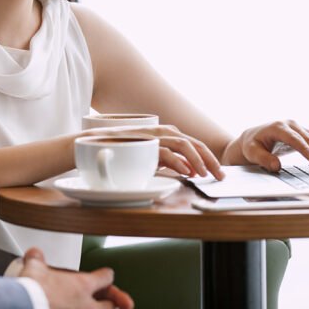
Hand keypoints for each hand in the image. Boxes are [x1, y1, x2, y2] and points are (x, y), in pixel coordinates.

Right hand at [20, 248, 133, 308]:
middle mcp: (86, 306)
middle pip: (111, 304)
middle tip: (109, 300)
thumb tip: (34, 254)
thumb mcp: (34, 268)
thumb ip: (37, 259)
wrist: (23, 306)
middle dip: (111, 302)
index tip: (105, 276)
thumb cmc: (32, 292)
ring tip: (100, 308)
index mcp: (82, 285)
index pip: (106, 277)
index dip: (105, 275)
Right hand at [83, 125, 223, 180]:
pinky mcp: (140, 144)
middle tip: (221, 175)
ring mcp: (151, 137)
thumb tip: (188, 169)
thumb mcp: (146, 157)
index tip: (217, 171)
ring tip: (206, 175)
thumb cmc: (117, 153)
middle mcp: (160, 132)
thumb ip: (166, 160)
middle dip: (210, 159)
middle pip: (193, 143)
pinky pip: (164, 152)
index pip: (192, 143)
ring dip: (198, 160)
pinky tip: (187, 172)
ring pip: (183, 145)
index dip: (208, 157)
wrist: (88, 145)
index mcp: (163, 134)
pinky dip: (178, 162)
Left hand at [223, 120, 308, 172]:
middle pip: (308, 139)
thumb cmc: (252, 145)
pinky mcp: (303, 134)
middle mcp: (290, 125)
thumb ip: (263, 158)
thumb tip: (276, 166)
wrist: (253, 138)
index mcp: (277, 127)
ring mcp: (298, 128)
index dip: (304, 148)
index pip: (293, 138)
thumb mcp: (252, 152)